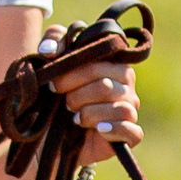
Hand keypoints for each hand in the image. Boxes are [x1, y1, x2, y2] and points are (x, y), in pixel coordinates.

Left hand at [41, 28, 140, 171]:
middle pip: (105, 85)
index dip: (74, 71)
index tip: (54, 84)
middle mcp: (125, 85)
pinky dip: (115, 130)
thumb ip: (52, 42)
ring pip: (118, 108)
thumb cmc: (55, 97)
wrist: (49, 138)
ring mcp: (130, 109)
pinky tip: (98, 129)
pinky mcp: (130, 135)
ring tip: (74, 118)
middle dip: (77, 95)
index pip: (100, 61)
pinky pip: (132, 130)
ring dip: (89, 114)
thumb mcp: (50, 65)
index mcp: (112, 63)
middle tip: (63, 104)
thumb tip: (48, 51)